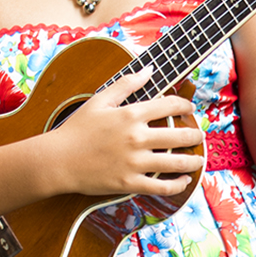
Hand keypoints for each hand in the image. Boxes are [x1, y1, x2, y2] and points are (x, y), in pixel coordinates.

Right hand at [45, 67, 206, 196]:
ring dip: (194, 160)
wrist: (56, 160)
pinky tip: (184, 180)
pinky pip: (161, 186)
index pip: (171, 106)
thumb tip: (148, 70)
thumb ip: (126, 84)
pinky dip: (177, 184)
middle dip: (195, 135)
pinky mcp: (129, 182)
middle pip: (181, 135)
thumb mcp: (98, 100)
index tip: (189, 109)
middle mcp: (137, 137)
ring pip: (177, 162)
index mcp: (131, 115)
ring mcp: (135, 162)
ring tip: (199, 159)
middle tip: (199, 135)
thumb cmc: (76, 129)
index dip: (186, 106)